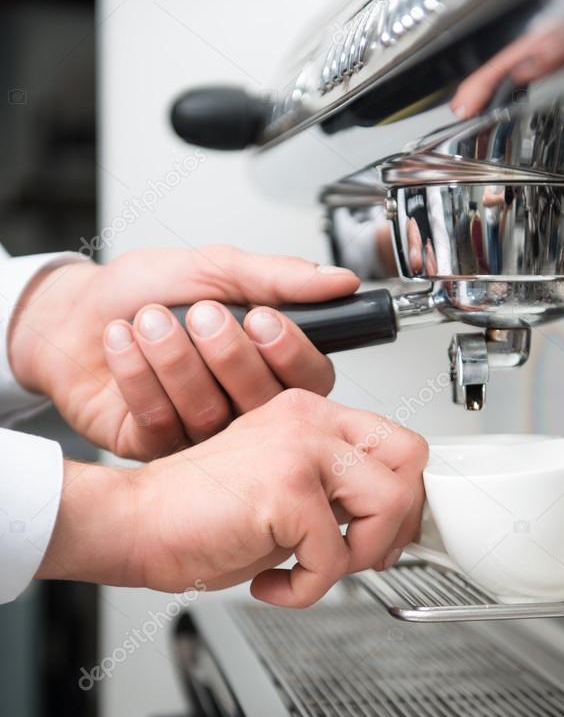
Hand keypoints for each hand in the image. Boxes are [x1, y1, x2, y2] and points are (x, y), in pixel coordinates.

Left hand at [8, 246, 358, 458]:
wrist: (69, 312)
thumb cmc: (141, 290)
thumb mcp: (214, 268)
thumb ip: (278, 277)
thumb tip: (340, 281)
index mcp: (267, 363)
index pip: (311, 379)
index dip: (291, 353)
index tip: (262, 319)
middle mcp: (239, 404)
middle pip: (263, 402)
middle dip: (227, 354)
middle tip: (199, 314)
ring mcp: (200, 433)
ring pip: (209, 413)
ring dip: (174, 358)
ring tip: (148, 320)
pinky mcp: (155, 448)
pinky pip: (160, 423)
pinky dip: (136, 375)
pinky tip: (121, 343)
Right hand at [37, 390, 427, 606]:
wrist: (134, 525)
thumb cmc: (196, 516)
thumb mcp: (283, 492)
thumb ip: (334, 495)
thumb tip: (389, 526)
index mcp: (309, 414)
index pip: (396, 441)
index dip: (403, 495)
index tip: (382, 534)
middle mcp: (309, 420)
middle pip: (410, 457)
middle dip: (399, 519)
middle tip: (365, 554)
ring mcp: (299, 448)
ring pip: (390, 502)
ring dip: (359, 555)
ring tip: (313, 569)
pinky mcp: (286, 489)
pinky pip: (335, 556)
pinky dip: (308, 590)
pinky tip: (272, 585)